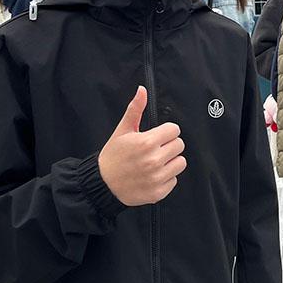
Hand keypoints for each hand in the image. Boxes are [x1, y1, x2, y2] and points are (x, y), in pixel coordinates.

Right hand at [97, 87, 185, 205]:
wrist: (102, 184)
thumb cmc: (113, 156)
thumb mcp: (122, 130)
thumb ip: (135, 109)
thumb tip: (142, 90)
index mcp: (147, 142)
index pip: (174, 130)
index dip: (165, 132)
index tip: (156, 137)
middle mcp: (154, 160)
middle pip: (179, 145)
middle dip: (168, 145)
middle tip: (154, 149)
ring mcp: (157, 177)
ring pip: (180, 163)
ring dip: (170, 161)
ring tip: (155, 162)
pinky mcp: (158, 192)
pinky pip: (174, 180)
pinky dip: (166, 178)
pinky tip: (152, 175)